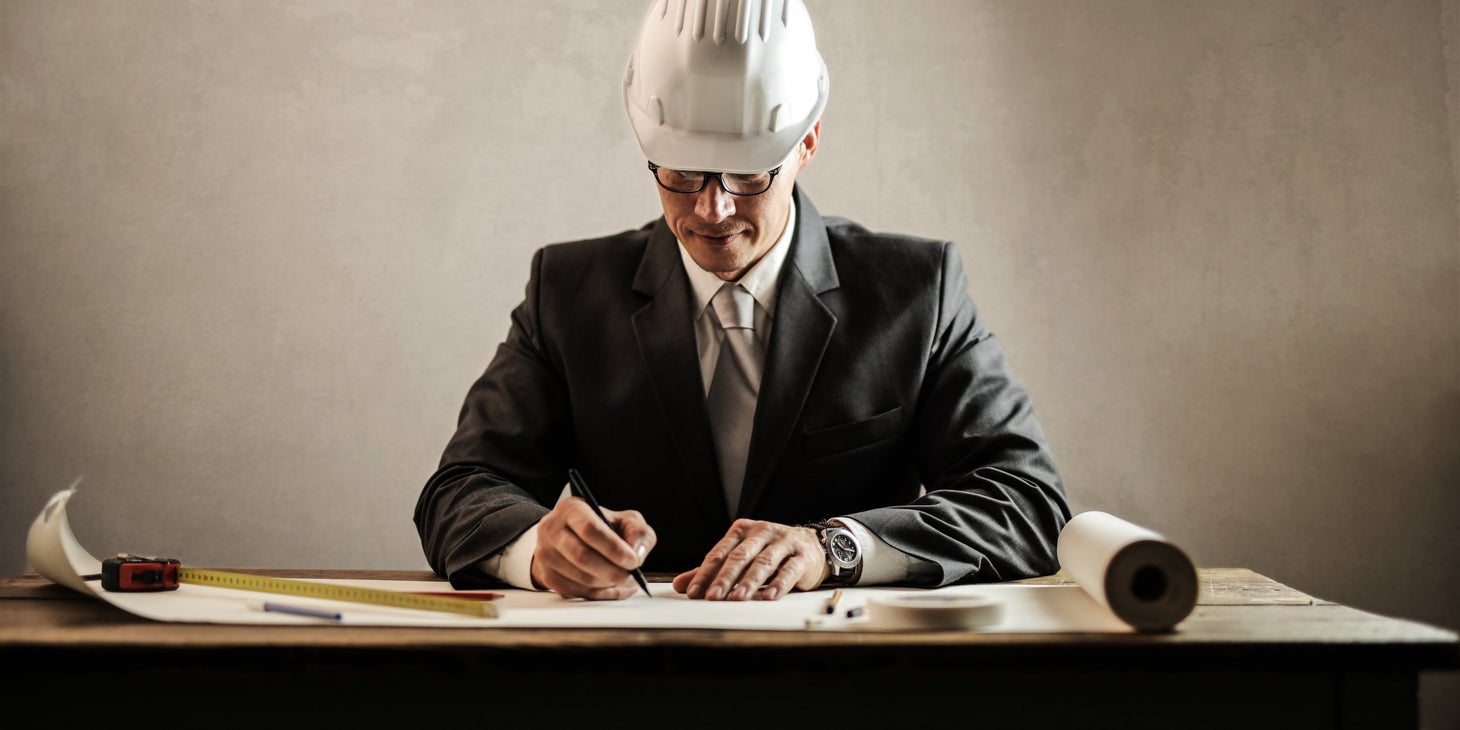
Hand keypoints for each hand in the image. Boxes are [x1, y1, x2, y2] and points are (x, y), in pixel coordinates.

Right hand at [530, 497, 654, 599]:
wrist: (572, 537)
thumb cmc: (603, 527)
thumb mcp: (625, 520)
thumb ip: (638, 533)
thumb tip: (637, 554)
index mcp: (571, 509)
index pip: (590, 530)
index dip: (614, 549)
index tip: (633, 561)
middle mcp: (552, 530)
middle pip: (582, 556)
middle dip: (612, 571)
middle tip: (631, 577)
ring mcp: (546, 555)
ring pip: (581, 578)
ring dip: (608, 584)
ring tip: (625, 581)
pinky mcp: (548, 577)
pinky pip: (577, 592)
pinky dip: (600, 594)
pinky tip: (613, 587)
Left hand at [671, 519, 827, 600]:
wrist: (811, 545)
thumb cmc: (770, 552)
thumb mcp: (740, 557)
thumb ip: (712, 571)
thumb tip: (681, 585)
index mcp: (742, 530)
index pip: (720, 553)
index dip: (705, 573)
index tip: (694, 592)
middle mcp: (762, 532)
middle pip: (740, 556)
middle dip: (724, 578)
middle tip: (712, 597)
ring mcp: (783, 542)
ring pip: (763, 562)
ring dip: (749, 581)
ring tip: (737, 598)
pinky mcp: (802, 556)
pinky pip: (789, 570)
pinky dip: (778, 584)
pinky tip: (769, 596)